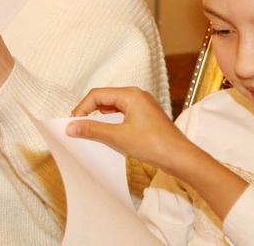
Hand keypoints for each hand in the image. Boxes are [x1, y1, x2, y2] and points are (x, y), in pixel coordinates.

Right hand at [69, 86, 249, 220]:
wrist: (182, 159)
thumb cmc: (154, 145)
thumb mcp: (118, 137)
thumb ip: (92, 129)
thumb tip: (71, 127)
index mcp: (130, 94)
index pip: (97, 95)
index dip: (82, 108)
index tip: (73, 123)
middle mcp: (137, 95)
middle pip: (104, 98)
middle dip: (90, 111)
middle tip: (79, 126)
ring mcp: (143, 105)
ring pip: (113, 106)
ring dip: (100, 117)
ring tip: (91, 130)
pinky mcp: (146, 116)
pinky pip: (123, 113)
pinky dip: (112, 121)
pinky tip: (109, 133)